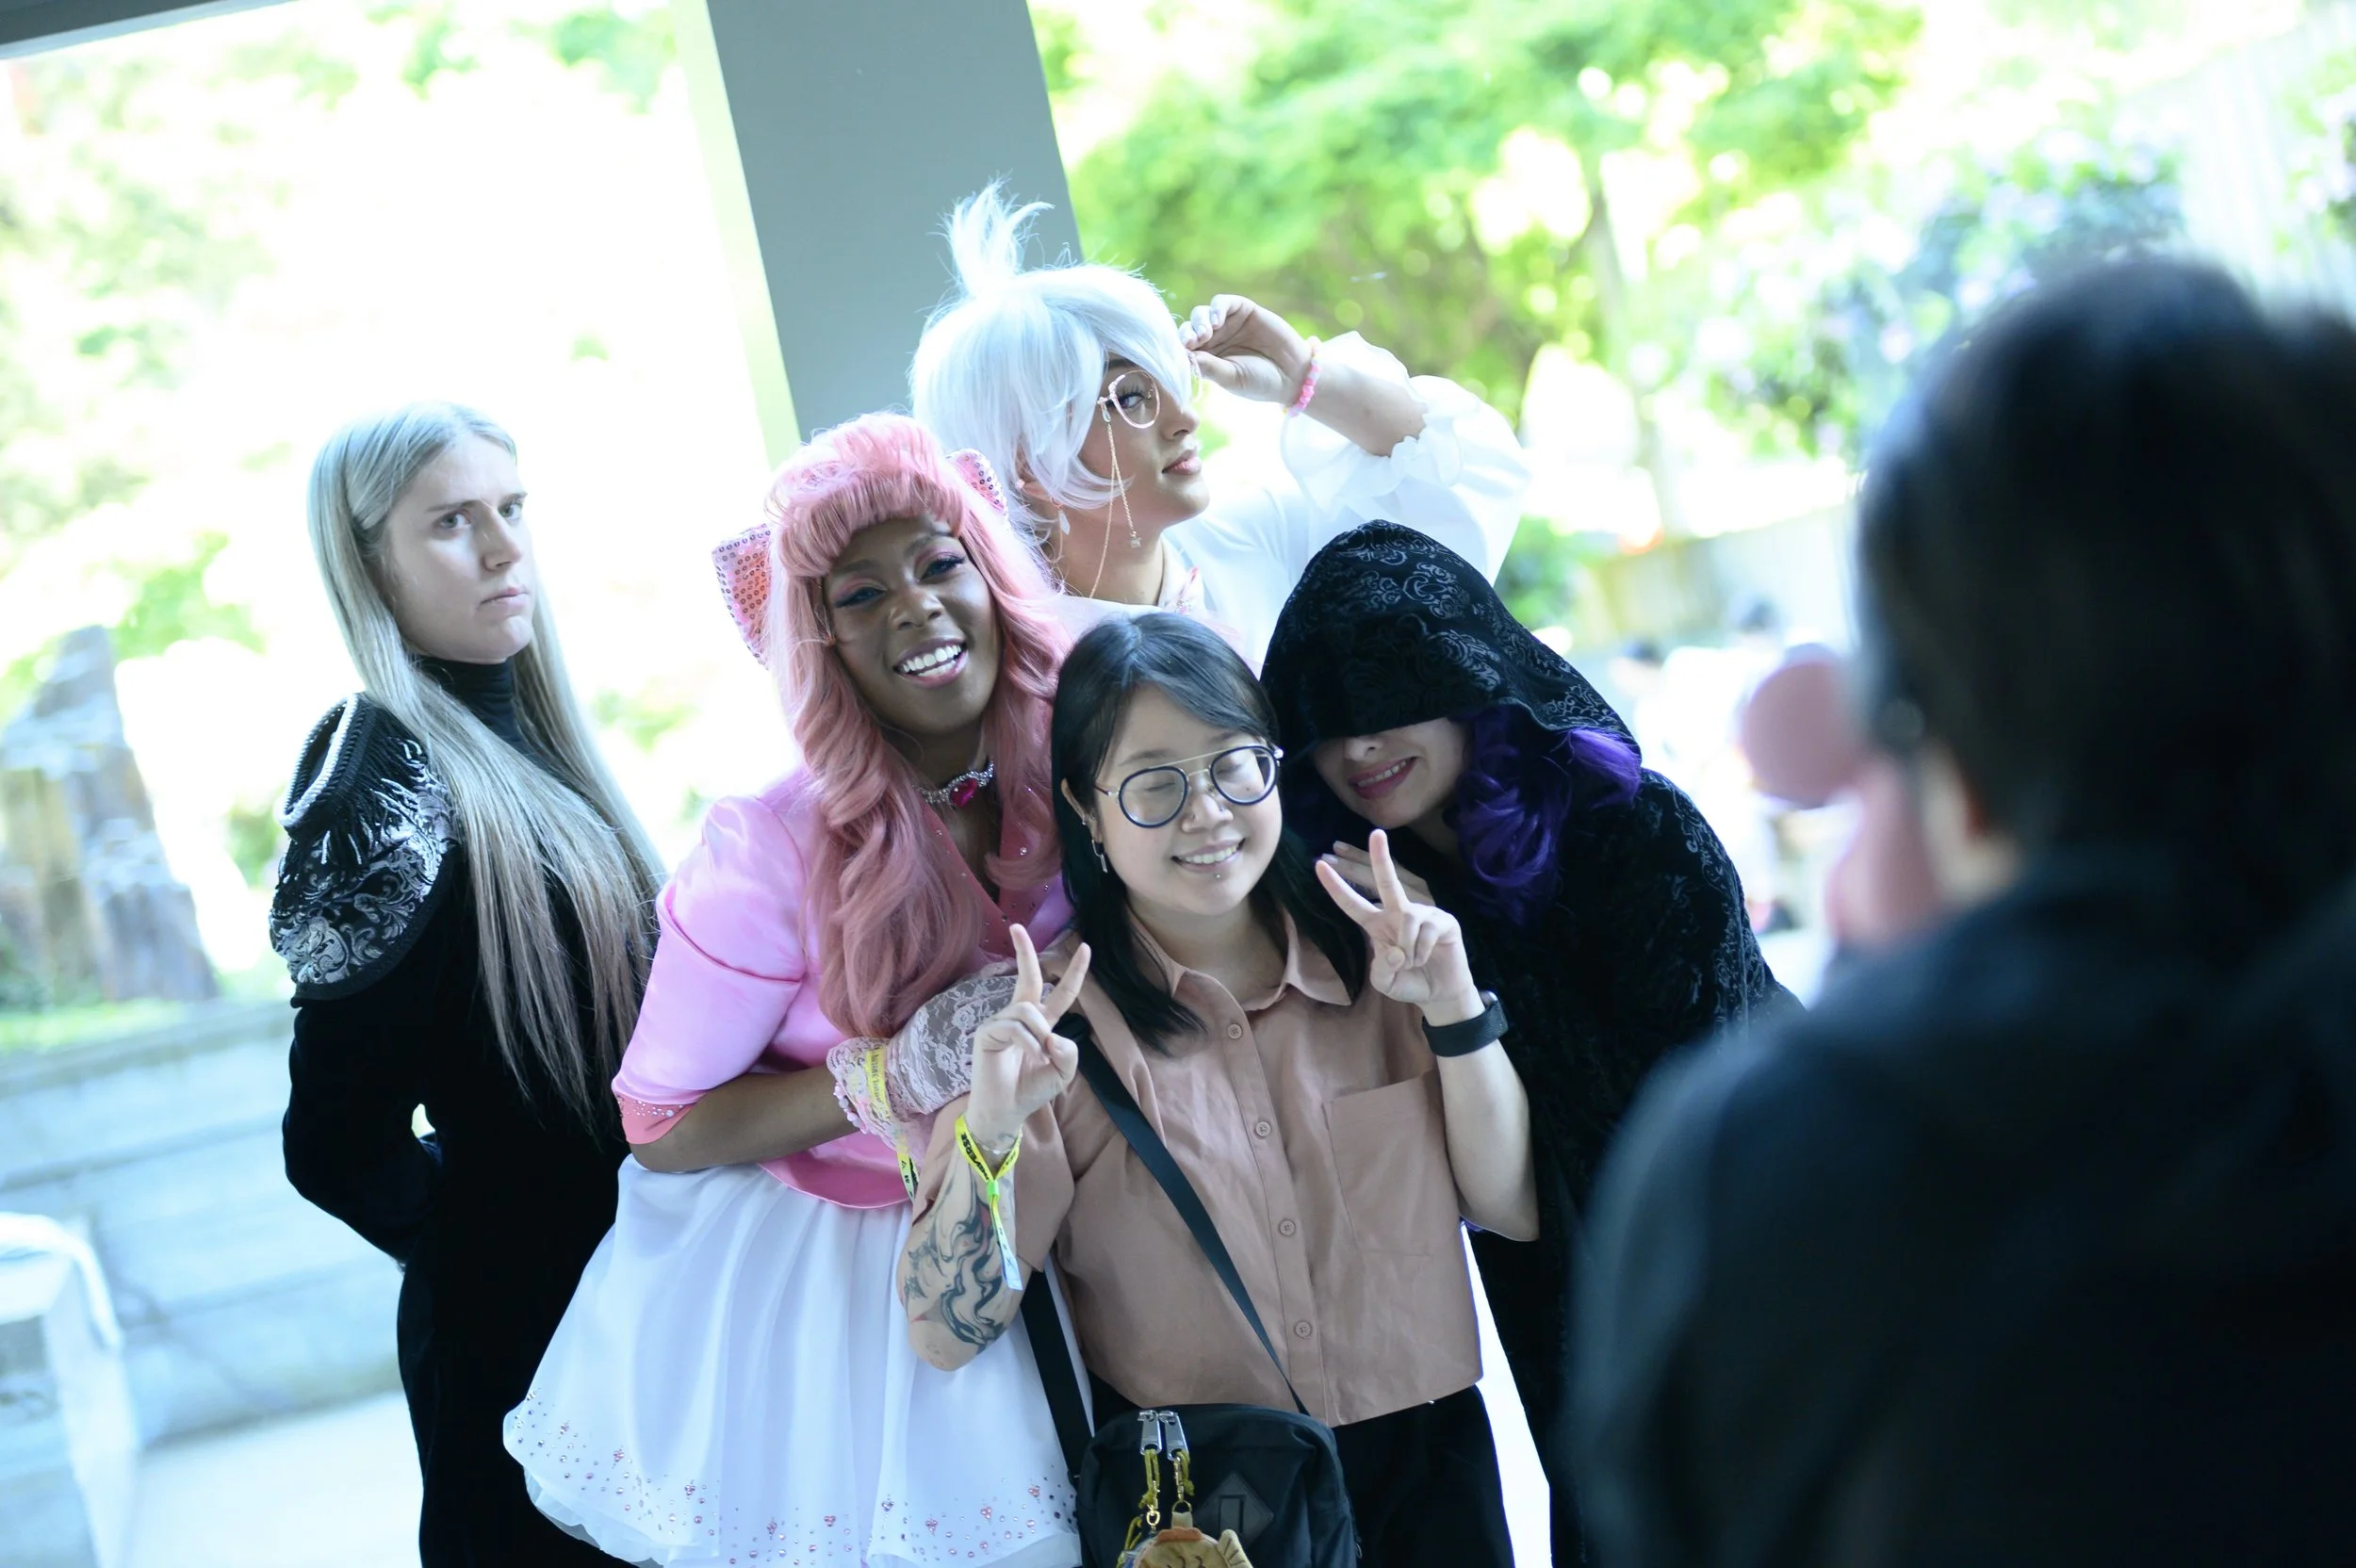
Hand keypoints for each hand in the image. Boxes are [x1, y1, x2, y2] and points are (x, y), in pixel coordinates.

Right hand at [965, 925, 1090, 1148]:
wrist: (1007, 1111)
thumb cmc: (1031, 1090)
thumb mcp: (1062, 1071)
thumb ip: (1068, 1051)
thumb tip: (1052, 1035)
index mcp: (1041, 1024)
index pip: (1060, 993)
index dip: (1074, 972)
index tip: (1086, 948)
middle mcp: (1020, 1017)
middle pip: (1027, 977)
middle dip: (1025, 951)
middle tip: (1017, 927)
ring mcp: (1001, 1022)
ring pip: (1028, 1009)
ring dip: (1040, 1033)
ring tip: (1040, 1056)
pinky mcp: (987, 1032)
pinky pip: (1014, 1026)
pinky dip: (1028, 1043)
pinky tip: (1032, 1057)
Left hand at [1181, 295, 1313, 404]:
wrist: (1293, 374)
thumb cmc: (1260, 382)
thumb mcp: (1231, 378)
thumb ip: (1209, 367)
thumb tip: (1184, 358)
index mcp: (1207, 358)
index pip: (1184, 348)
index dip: (1178, 348)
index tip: (1179, 354)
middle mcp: (1214, 339)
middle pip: (1190, 329)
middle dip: (1187, 334)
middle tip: (1193, 343)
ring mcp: (1227, 323)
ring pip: (1203, 314)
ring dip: (1200, 322)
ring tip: (1205, 334)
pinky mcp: (1243, 310)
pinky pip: (1223, 303)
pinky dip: (1217, 308)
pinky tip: (1217, 321)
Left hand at [1315, 830, 1482, 1021]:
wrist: (1440, 993)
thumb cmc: (1409, 982)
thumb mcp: (1385, 983)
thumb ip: (1381, 970)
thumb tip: (1396, 949)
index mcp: (1377, 924)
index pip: (1353, 903)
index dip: (1336, 886)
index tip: (1319, 864)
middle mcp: (1398, 913)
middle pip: (1386, 881)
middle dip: (1379, 857)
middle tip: (1376, 833)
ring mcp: (1423, 914)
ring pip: (1408, 917)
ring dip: (1408, 947)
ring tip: (1413, 962)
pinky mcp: (1444, 921)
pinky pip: (1427, 930)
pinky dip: (1422, 952)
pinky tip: (1427, 958)